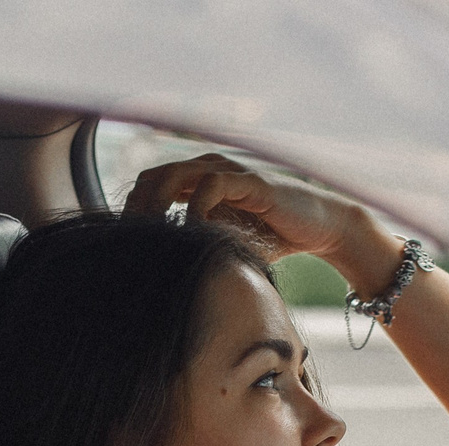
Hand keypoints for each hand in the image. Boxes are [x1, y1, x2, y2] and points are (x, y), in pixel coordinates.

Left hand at [122, 153, 404, 295]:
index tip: (126, 244)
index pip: (148, 186)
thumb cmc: (275, 238)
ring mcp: (228, 170)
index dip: (132, 211)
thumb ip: (197, 247)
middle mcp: (208, 169)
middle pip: (152, 177)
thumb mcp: (225, 244)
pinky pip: (211, 186)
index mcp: (197, 181)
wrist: (321, 228)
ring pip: (174, 175)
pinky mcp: (249, 180)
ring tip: (153, 238)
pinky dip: (195, 209)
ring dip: (157, 206)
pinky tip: (192, 234)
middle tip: (131, 244)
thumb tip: (163, 273)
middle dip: (136, 209)